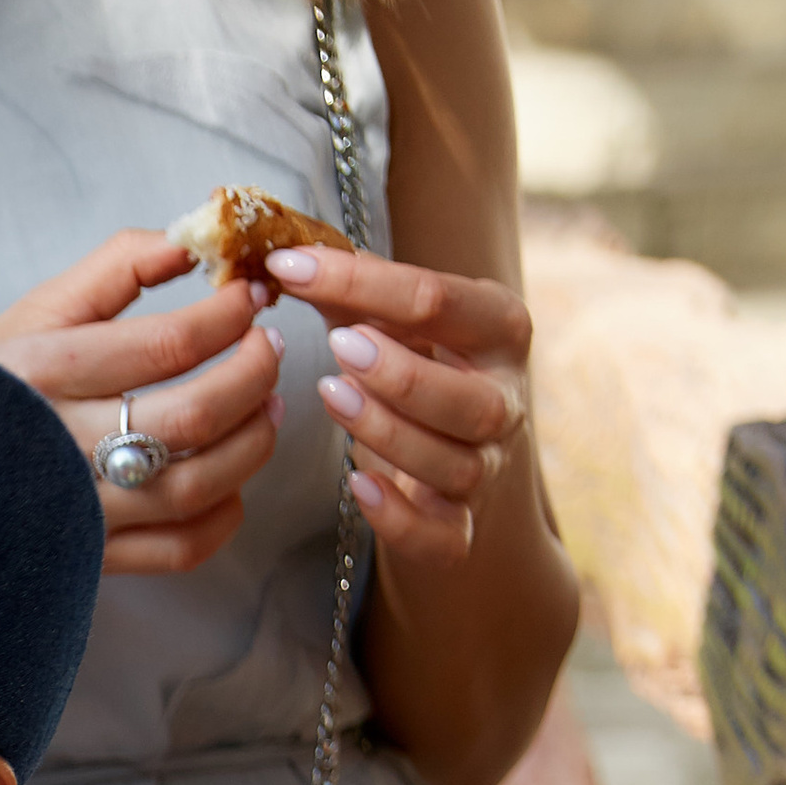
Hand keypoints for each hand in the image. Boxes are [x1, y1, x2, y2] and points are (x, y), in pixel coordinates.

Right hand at [0, 232, 283, 576]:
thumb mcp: (37, 310)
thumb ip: (117, 266)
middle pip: (195, 415)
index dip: (230, 315)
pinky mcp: (91, 557)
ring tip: (267, 407)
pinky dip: (224, 516)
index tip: (251, 298)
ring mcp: (80, 510)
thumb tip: (192, 242)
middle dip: (254, 373)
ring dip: (253, 442)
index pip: (169, 343)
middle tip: (268, 348)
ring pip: (198, 485)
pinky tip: (230, 481)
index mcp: (48, 371)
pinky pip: (179, 549)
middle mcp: (64, 446)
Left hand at [264, 241, 530, 563]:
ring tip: (332, 397)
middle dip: (400, 373)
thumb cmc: (417, 370)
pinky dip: (397, 514)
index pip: (438, 301)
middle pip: (466, 397)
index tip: (289, 266)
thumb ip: (349, 290)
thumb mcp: (391, 322)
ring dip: (387, 430)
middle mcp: (505, 399)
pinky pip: (439, 532)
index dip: (360, 282)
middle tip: (337, 348)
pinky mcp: (461, 529)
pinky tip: (357, 483)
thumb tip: (280, 252)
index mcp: (498, 329)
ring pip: (451, 461)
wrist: (450, 463)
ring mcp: (488, 469)